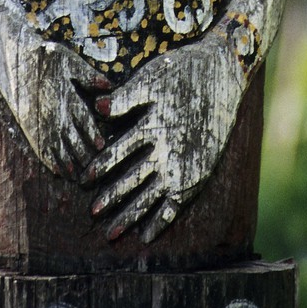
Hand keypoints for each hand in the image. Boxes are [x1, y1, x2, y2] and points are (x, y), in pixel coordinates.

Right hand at [9, 37, 109, 178]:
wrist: (12, 57)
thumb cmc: (44, 56)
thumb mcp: (69, 60)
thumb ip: (89, 75)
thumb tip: (110, 87)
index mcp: (66, 97)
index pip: (84, 121)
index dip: (93, 135)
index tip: (101, 146)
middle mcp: (54, 113)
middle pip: (72, 140)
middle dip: (84, 155)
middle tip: (94, 169)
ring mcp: (39, 122)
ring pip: (57, 149)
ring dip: (68, 163)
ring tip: (77, 175)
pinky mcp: (28, 127)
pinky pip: (40, 149)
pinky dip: (50, 162)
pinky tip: (57, 171)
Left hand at [84, 36, 242, 242]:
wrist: (223, 74)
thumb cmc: (183, 71)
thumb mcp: (152, 78)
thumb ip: (125, 97)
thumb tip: (97, 108)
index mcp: (154, 125)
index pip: (119, 151)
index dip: (100, 166)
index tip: (83, 180)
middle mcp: (168, 150)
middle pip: (134, 180)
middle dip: (112, 198)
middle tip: (92, 214)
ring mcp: (185, 164)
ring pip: (152, 197)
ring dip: (131, 216)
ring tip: (112, 234)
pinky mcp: (199, 172)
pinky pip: (178, 204)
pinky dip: (162, 220)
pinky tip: (146, 236)